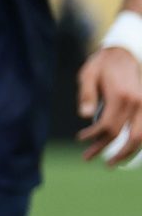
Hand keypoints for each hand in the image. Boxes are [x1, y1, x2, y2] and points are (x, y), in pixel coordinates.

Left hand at [76, 44, 141, 165]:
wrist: (124, 52)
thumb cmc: (102, 64)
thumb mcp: (88, 75)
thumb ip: (86, 95)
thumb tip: (84, 116)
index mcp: (121, 96)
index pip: (108, 126)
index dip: (93, 136)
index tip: (79, 139)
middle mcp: (138, 102)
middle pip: (127, 136)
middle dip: (110, 150)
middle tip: (89, 158)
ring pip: (141, 136)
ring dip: (128, 152)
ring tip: (112, 162)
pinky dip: (138, 141)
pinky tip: (126, 149)